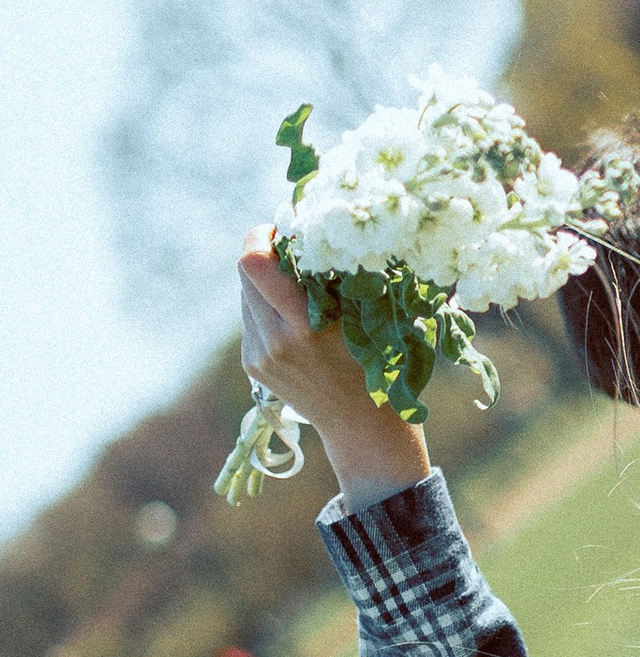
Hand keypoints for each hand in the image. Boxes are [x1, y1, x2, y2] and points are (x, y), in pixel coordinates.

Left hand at [237, 235, 430, 507]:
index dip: (260, 237)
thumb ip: (332, 279)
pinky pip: (250, 318)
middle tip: (292, 251)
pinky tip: (294, 322)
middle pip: (245, 273)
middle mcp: (274, 341)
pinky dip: (267, 309)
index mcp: (304, 326)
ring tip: (298, 292)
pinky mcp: (252, 364)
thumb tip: (307, 233)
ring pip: (245, 294)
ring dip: (266, 283)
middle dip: (266, 254)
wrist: (360, 424)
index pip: (253, 264)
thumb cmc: (376, 363)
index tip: (281, 231)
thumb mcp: (364, 318)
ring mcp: (259, 355)